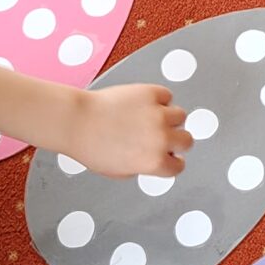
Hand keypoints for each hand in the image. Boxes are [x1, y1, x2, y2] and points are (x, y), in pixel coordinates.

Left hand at [67, 82, 191, 178]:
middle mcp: (161, 138)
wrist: (76, 121)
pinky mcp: (151, 93)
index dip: (171, 161)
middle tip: (161, 136)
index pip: (179, 166)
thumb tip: (154, 158)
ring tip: (150, 118)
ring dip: (169, 118)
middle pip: (187, 140)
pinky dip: (159, 99)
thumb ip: (143, 167)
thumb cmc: (91, 147)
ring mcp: (158, 114)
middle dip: (176, 140)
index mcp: (155, 162)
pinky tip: (144, 104)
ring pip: (180, 115)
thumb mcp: (119, 172)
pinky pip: (166, 95)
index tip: (166, 156)